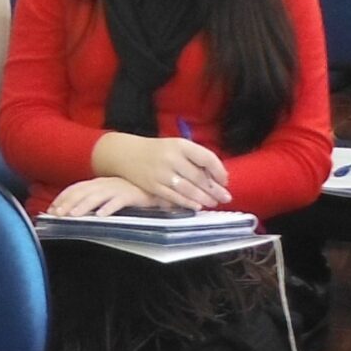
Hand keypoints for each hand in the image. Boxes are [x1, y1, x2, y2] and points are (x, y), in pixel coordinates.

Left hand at [48, 176, 156, 216]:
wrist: (153, 185)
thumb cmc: (128, 190)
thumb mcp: (107, 192)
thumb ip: (92, 198)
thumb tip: (73, 209)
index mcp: (97, 183)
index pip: (75, 189)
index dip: (62, 198)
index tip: (51, 210)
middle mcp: (104, 184)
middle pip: (82, 192)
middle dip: (68, 203)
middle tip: (58, 214)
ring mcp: (116, 188)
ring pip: (97, 197)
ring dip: (83, 206)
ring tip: (73, 216)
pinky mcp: (130, 194)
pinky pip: (118, 201)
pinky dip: (108, 208)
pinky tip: (101, 215)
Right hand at [92, 131, 229, 209]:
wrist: (125, 153)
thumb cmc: (156, 151)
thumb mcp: (175, 146)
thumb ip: (194, 158)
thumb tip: (216, 177)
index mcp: (180, 144)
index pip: (207, 158)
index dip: (219, 171)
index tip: (225, 180)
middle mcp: (171, 158)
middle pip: (199, 177)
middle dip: (215, 189)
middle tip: (225, 197)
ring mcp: (161, 173)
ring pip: (188, 189)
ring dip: (204, 198)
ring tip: (213, 203)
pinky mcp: (153, 186)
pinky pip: (174, 197)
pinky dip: (188, 203)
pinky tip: (197, 206)